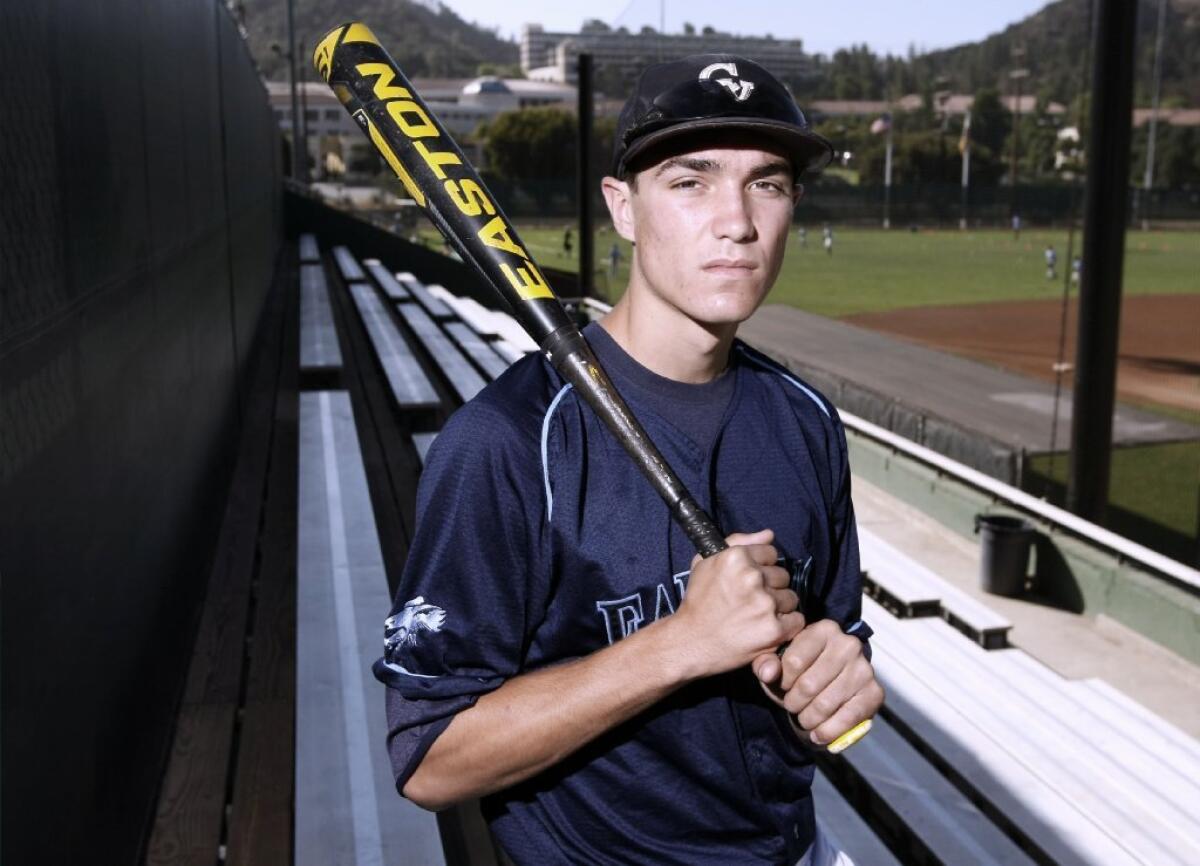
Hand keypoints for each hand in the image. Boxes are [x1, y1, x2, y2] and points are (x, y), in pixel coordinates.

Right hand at [671, 530, 805, 678]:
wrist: (691, 642)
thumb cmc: (698, 602)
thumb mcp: (705, 562)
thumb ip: (738, 541)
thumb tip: (769, 535)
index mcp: (736, 557)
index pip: (771, 554)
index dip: (761, 567)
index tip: (750, 581)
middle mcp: (752, 577)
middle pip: (783, 576)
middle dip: (770, 587)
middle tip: (750, 602)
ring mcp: (765, 603)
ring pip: (791, 598)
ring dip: (778, 607)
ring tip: (756, 616)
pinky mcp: (774, 628)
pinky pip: (797, 620)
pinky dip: (786, 627)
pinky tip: (766, 629)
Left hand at [751, 619, 883, 747]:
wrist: (831, 684)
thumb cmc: (800, 672)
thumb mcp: (778, 664)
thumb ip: (766, 664)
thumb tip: (767, 672)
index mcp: (824, 629)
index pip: (793, 662)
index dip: (782, 682)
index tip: (783, 687)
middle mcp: (848, 644)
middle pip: (808, 685)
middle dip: (794, 703)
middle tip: (791, 707)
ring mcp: (864, 668)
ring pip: (824, 704)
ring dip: (808, 719)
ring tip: (803, 719)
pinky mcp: (875, 692)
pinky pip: (847, 718)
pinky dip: (829, 731)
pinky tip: (818, 735)